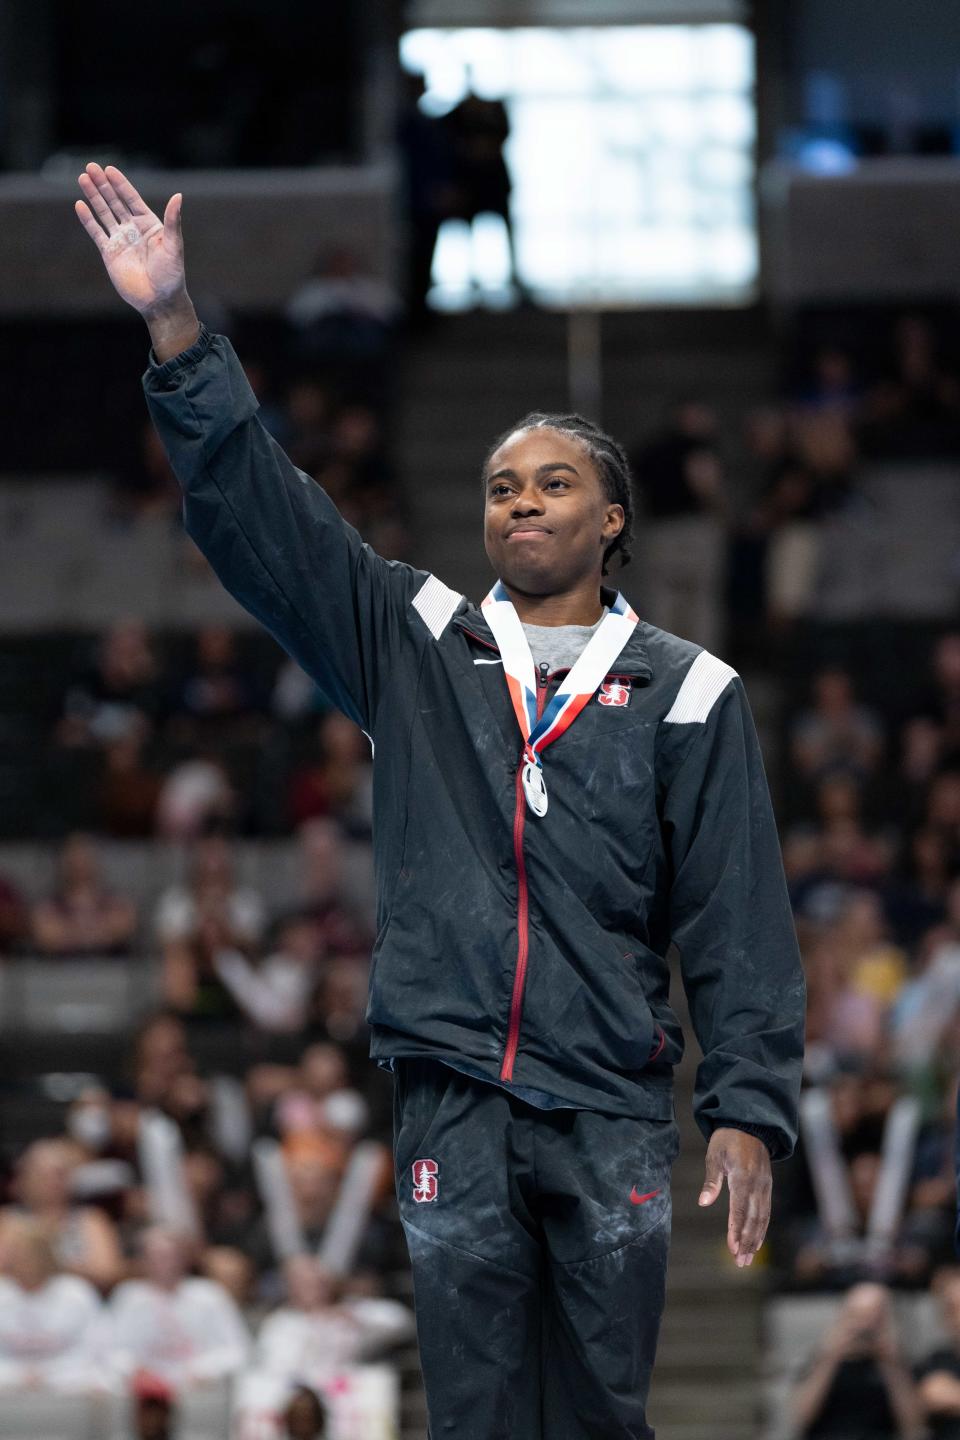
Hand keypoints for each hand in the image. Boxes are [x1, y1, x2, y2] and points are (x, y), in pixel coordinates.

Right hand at [74, 162, 185, 315]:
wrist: (158, 300)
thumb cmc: (171, 274)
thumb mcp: (174, 246)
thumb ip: (173, 221)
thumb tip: (178, 196)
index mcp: (149, 224)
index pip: (132, 199)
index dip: (120, 184)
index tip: (109, 170)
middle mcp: (133, 229)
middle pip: (115, 202)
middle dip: (103, 185)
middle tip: (91, 167)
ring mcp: (120, 240)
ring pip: (104, 213)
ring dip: (94, 196)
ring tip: (83, 178)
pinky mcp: (109, 253)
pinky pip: (96, 233)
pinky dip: (88, 220)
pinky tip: (80, 205)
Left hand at [698, 1127, 771, 1266]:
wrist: (750, 1124)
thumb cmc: (728, 1139)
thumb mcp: (714, 1155)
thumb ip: (711, 1181)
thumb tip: (703, 1203)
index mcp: (743, 1176)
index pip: (740, 1209)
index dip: (737, 1230)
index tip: (733, 1248)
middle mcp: (757, 1184)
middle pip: (753, 1218)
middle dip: (747, 1241)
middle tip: (740, 1262)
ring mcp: (765, 1186)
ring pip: (762, 1218)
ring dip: (755, 1239)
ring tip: (747, 1258)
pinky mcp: (767, 1187)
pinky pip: (766, 1211)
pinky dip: (762, 1228)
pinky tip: (756, 1241)